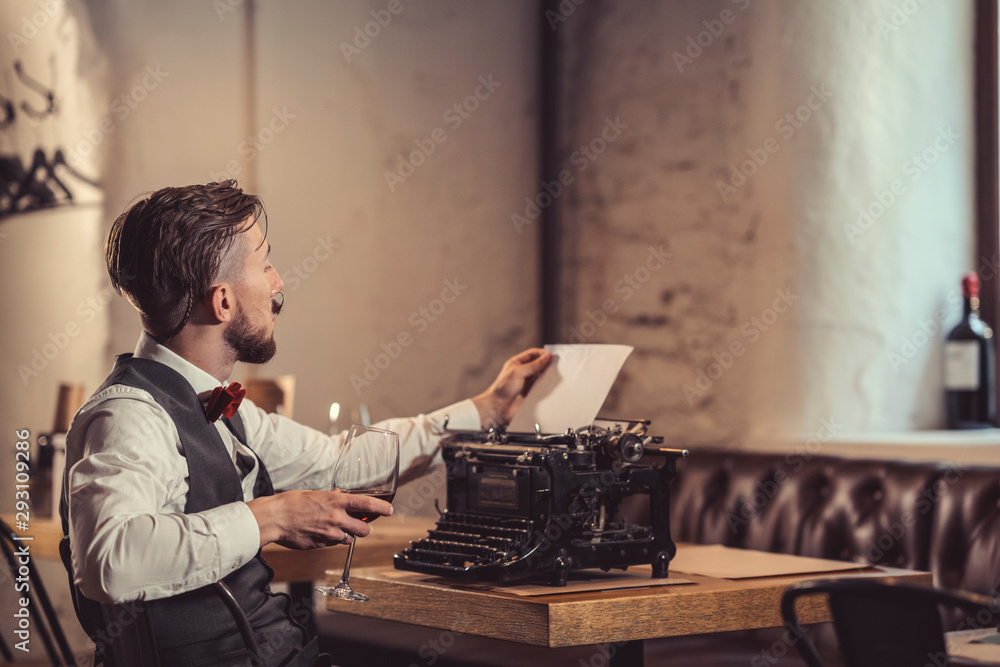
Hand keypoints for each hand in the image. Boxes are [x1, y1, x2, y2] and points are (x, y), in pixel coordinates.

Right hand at [247, 490, 392, 548]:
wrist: (275, 518)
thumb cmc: (292, 503)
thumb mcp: (316, 494)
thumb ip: (332, 499)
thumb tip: (340, 498)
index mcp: (336, 502)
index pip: (367, 504)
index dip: (381, 507)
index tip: (390, 510)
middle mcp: (337, 518)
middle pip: (364, 529)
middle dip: (364, 528)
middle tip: (359, 525)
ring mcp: (329, 534)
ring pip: (349, 539)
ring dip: (346, 535)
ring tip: (333, 528)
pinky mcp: (321, 545)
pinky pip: (333, 545)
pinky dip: (331, 541)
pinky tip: (319, 533)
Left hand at [471, 348, 551, 428]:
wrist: (498, 407)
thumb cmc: (503, 388)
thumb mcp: (519, 372)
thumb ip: (534, 365)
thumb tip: (547, 357)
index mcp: (517, 363)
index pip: (533, 354)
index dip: (542, 354)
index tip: (552, 356)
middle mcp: (523, 372)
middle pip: (538, 365)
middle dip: (547, 365)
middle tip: (556, 365)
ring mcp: (527, 382)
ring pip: (541, 376)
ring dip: (547, 375)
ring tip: (555, 375)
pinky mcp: (531, 393)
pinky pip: (541, 387)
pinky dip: (546, 386)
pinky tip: (551, 385)